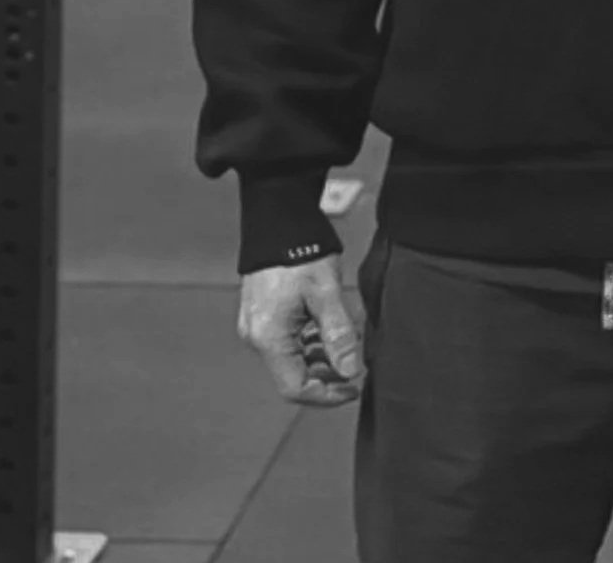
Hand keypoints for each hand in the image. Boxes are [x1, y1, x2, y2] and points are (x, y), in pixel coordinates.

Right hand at [238, 253, 366, 407]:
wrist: (278, 217)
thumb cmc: (300, 249)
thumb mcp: (326, 292)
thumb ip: (339, 335)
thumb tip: (351, 371)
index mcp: (269, 338)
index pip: (296, 388)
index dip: (327, 395)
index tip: (354, 387)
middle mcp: (257, 336)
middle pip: (294, 375)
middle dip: (327, 375)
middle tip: (355, 364)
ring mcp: (257, 325)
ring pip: (292, 358)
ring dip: (320, 358)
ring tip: (348, 343)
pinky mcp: (263, 314)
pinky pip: (287, 340)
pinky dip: (310, 342)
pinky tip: (329, 329)